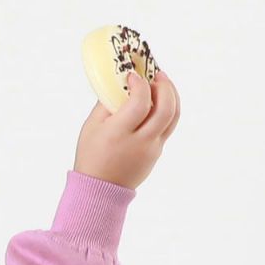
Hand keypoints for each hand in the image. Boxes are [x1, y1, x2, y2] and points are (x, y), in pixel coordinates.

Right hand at [73, 70, 180, 189]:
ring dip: (172, 96)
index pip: (140, 102)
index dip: (140, 84)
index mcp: (119, 133)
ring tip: (162, 85)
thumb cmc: (91, 156)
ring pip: (174, 117)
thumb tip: (120, 84)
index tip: (132, 76)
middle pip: (166, 108)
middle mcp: (140, 141)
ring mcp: (153, 149)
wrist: (99, 189)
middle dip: (165, 86)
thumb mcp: (91, 127)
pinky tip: (156, 103)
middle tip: (157, 75)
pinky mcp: (157, 153)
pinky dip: (166, 110)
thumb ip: (106, 104)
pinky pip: (168, 127)